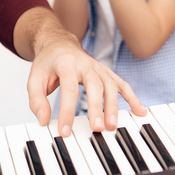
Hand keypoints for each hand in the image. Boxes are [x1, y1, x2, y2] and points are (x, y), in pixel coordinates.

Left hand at [22, 10, 145, 135]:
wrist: (59, 43)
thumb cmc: (48, 63)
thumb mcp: (34, 78)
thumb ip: (36, 100)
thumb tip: (44, 120)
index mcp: (66, 63)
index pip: (69, 89)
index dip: (67, 111)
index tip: (65, 131)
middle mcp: (86, 64)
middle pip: (95, 85)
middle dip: (97, 107)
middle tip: (96, 129)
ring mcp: (98, 68)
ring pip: (111, 85)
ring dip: (113, 106)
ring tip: (112, 125)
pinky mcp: (106, 73)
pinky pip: (122, 84)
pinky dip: (132, 97)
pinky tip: (139, 111)